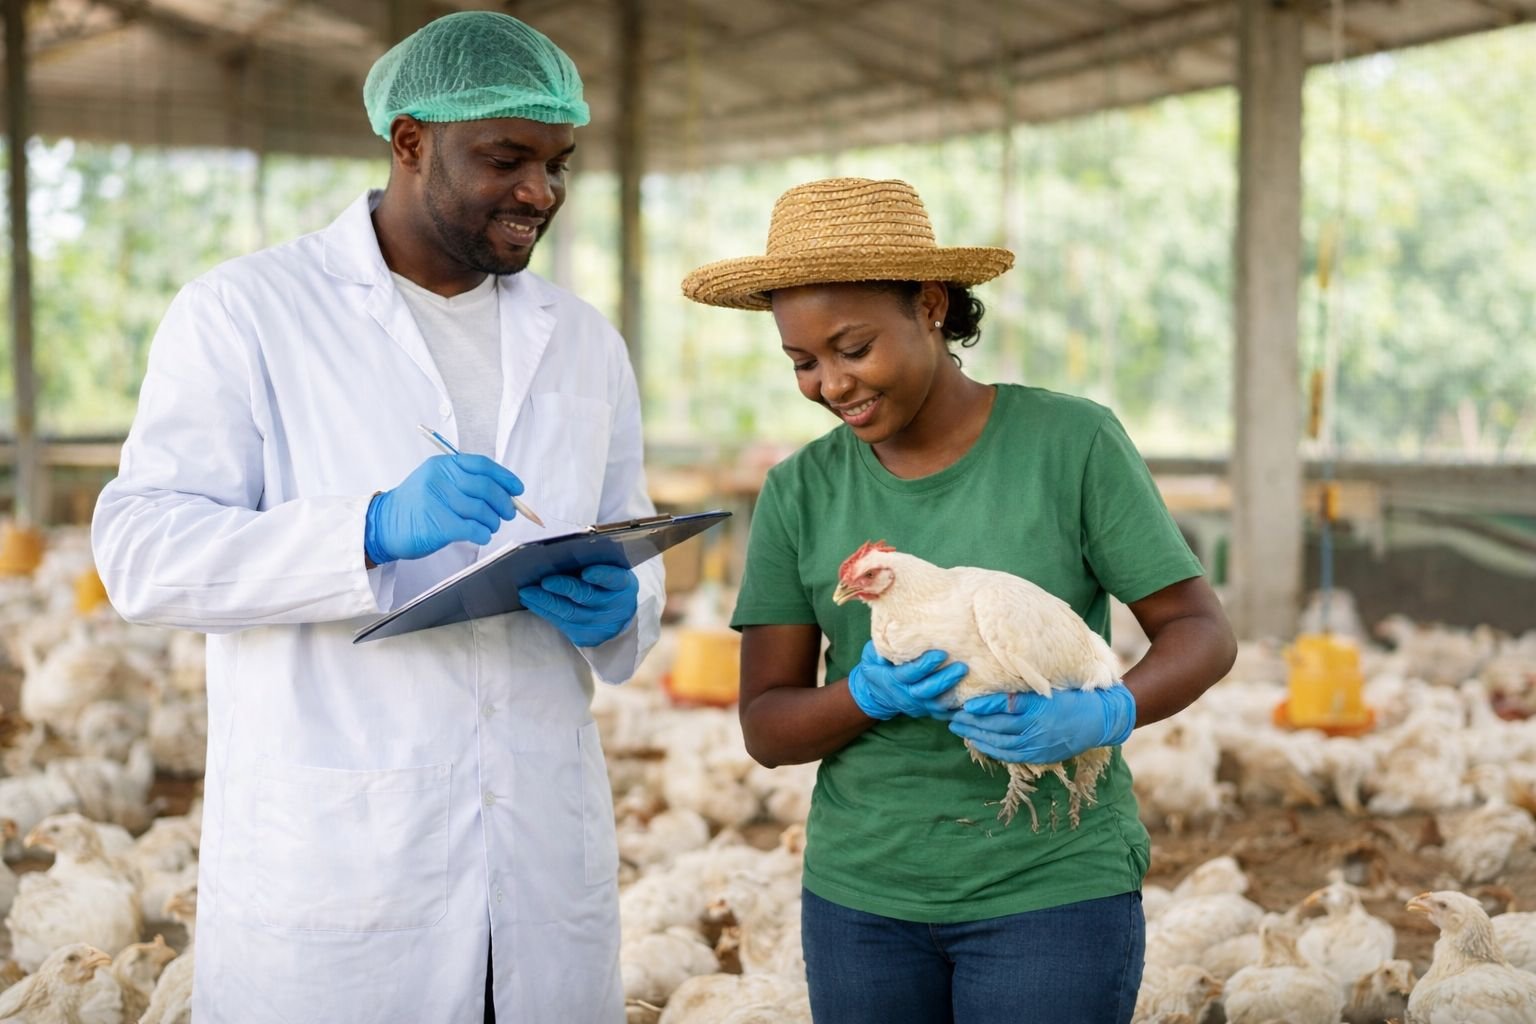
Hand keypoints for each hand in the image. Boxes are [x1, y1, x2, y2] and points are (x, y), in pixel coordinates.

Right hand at [365, 455, 524, 564]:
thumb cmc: (416, 506)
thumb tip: (505, 494)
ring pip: (482, 510)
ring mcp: (438, 500)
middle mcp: (440, 478)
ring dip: (493, 521)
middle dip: (504, 502)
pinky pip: (473, 528)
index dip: (505, 477)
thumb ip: (466, 483)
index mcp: (443, 464)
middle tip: (508, 513)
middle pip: (486, 487)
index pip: (482, 465)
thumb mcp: (436, 482)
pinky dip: (483, 534)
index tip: (517, 490)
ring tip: (490, 526)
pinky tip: (481, 536)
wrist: (384, 524)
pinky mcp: (438, 524)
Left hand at [518, 564, 638, 646]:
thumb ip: (595, 561)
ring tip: (527, 591)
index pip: (614, 578)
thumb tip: (562, 550)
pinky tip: (531, 601)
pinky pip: (561, 623)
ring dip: (545, 601)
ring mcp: (600, 624)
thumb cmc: (607, 584)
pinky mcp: (584, 636)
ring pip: (569, 612)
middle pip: (587, 597)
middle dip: (564, 588)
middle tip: (544, 581)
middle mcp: (614, 606)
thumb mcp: (611, 570)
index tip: (586, 572)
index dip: (601, 575)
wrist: (618, 616)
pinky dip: (544, 611)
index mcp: (623, 584)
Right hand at [846, 641, 967, 720]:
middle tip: (962, 667)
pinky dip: (959, 709)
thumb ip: (879, 648)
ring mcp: (919, 705)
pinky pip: (945, 713)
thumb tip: (890, 636)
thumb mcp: (870, 656)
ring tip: (970, 679)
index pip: (910, 674)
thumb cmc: (876, 668)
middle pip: (927, 691)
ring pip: (938, 704)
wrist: (876, 694)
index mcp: (892, 680)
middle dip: (945, 679)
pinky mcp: (929, 711)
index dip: (924, 665)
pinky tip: (974, 700)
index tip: (941, 653)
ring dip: (954, 693)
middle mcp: (906, 695)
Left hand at [946, 684, 1135, 762]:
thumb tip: (994, 686)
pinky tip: (978, 742)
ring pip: (1000, 743)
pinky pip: (1010, 755)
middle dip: (971, 723)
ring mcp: (1037, 745)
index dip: (984, 706)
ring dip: (977, 736)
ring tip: (959, 729)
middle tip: (951, 717)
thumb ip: (1023, 690)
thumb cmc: (1072, 697)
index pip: (1006, 707)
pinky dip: (991, 749)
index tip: (966, 704)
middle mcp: (1036, 729)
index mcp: (1039, 708)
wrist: (1098, 720)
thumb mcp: (1049, 687)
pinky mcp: (1039, 756)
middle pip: (997, 727)